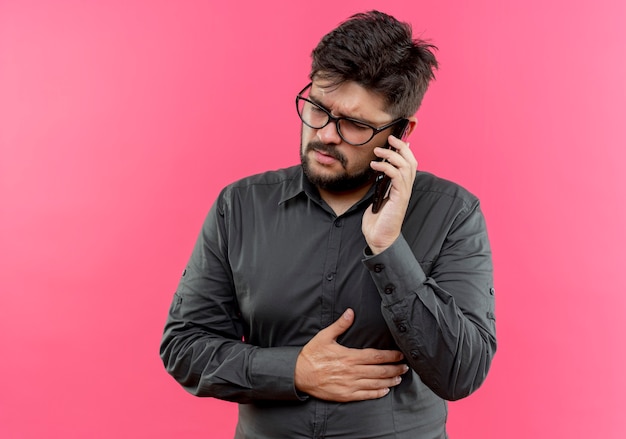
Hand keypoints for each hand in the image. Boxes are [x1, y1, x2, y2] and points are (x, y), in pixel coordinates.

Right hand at [295, 308, 407, 401]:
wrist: (299, 374)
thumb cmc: (311, 355)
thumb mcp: (324, 336)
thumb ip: (340, 325)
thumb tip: (350, 312)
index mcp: (349, 356)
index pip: (376, 356)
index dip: (391, 356)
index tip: (400, 355)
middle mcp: (352, 372)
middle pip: (379, 371)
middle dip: (394, 369)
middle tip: (405, 367)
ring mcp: (349, 385)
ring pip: (375, 383)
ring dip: (389, 381)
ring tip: (399, 378)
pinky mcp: (345, 395)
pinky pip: (365, 395)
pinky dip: (377, 393)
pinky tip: (385, 390)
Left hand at [362, 134, 417, 253]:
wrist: (380, 237)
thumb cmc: (379, 219)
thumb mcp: (379, 195)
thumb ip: (382, 183)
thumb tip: (379, 169)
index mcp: (402, 186)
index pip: (410, 163)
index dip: (405, 149)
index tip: (395, 139)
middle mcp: (406, 188)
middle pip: (411, 161)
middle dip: (401, 147)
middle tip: (390, 138)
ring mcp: (404, 192)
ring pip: (405, 166)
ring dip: (392, 155)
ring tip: (378, 150)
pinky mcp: (399, 197)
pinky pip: (396, 176)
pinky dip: (386, 167)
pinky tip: (375, 165)